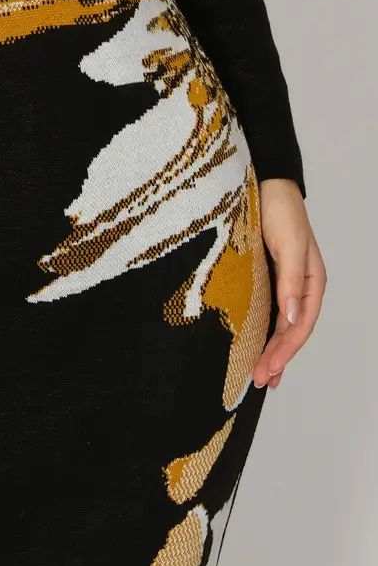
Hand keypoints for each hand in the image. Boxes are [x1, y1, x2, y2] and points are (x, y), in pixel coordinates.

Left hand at [252, 177, 326, 389]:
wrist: (264, 184)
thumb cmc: (279, 210)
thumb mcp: (288, 246)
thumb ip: (291, 282)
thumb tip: (292, 318)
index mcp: (312, 282)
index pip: (300, 326)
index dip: (285, 351)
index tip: (267, 370)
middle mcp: (299, 287)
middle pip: (291, 331)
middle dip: (277, 358)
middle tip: (259, 381)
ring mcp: (283, 284)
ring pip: (280, 325)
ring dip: (271, 350)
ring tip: (261, 375)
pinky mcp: (266, 278)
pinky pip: (267, 312)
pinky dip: (263, 332)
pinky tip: (254, 345)